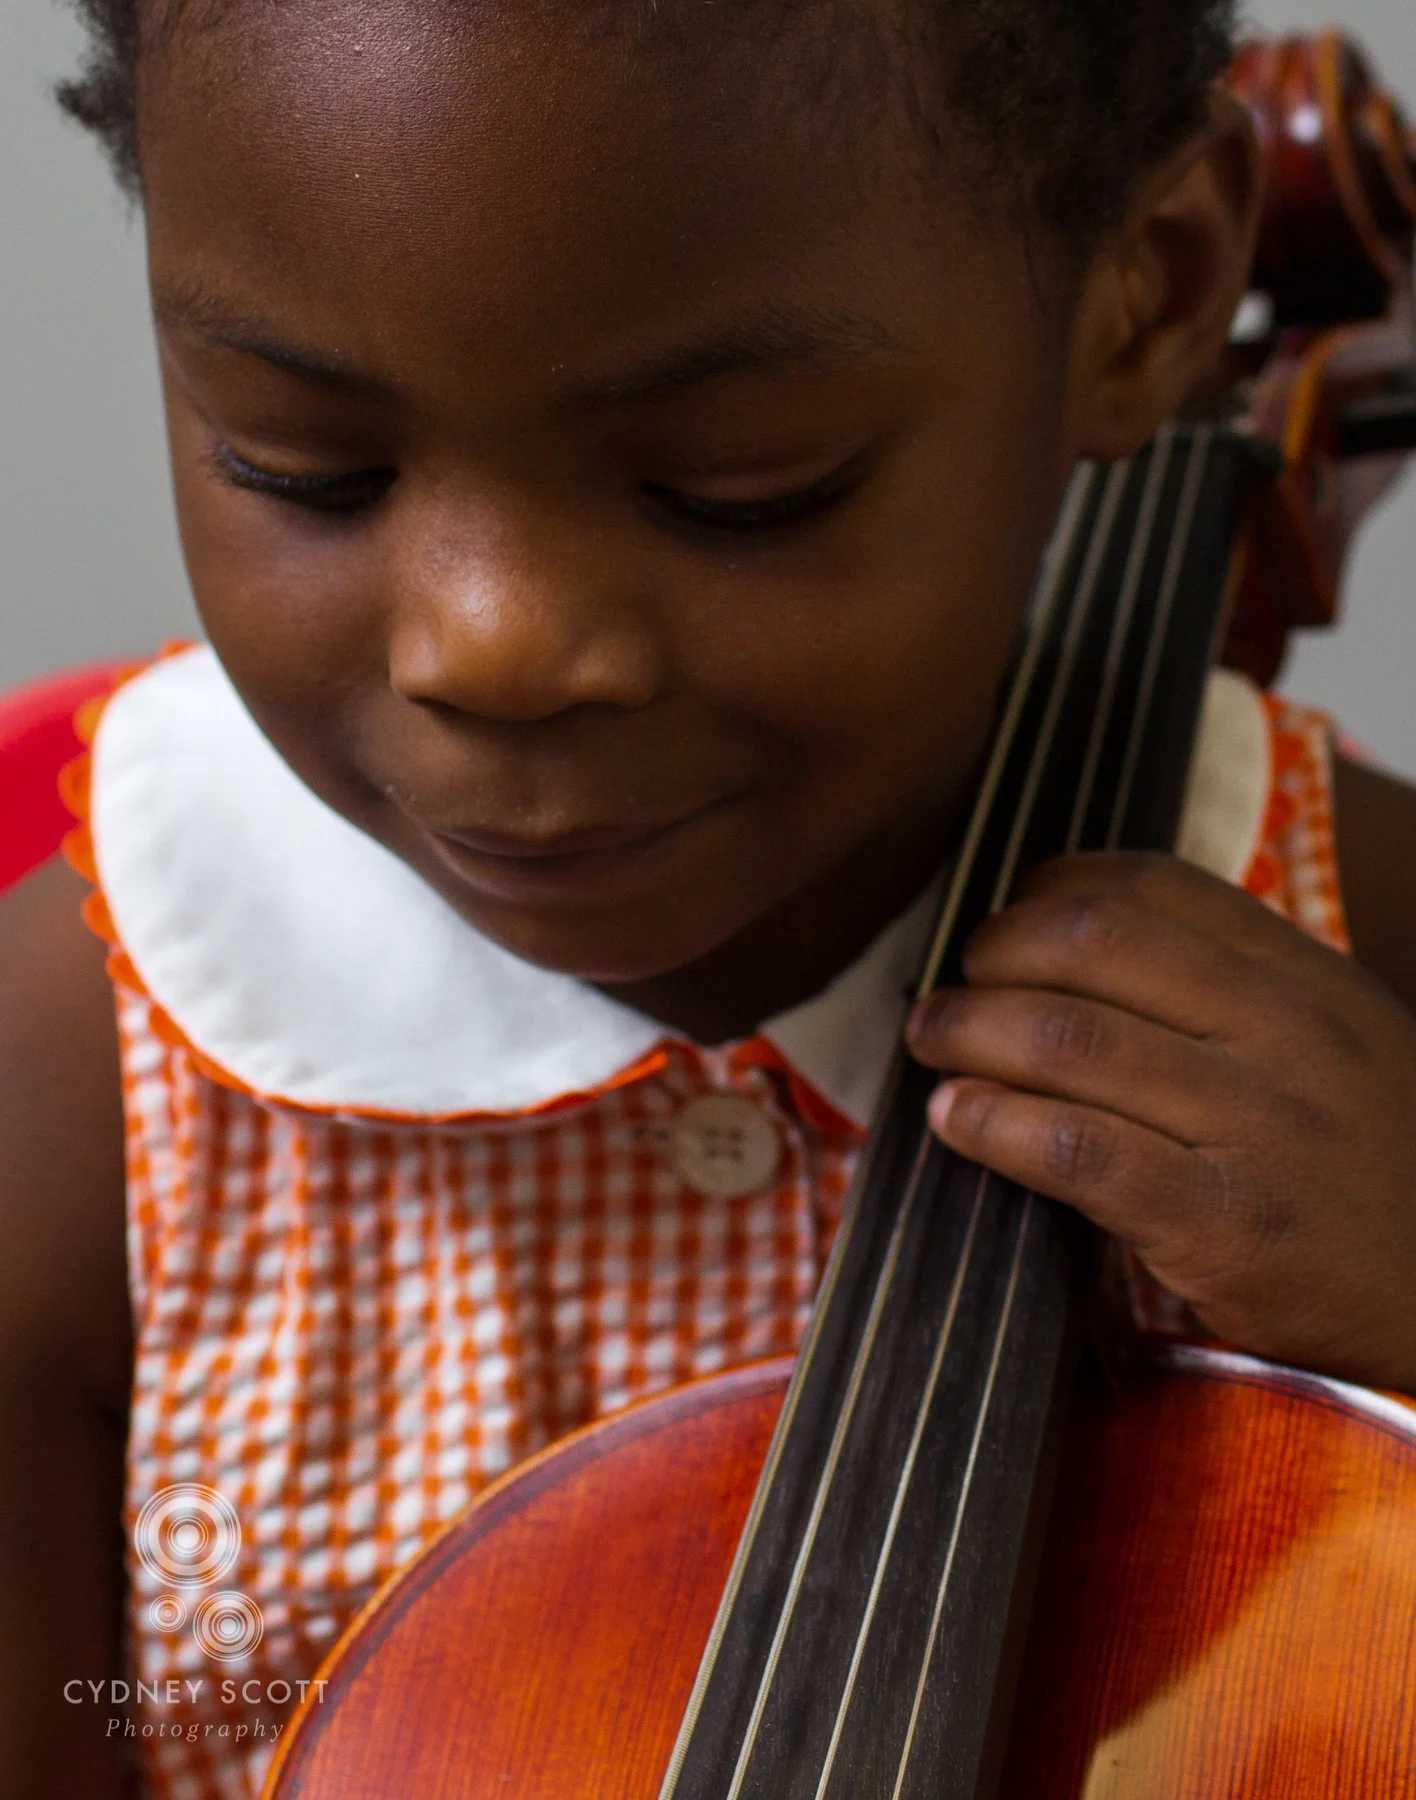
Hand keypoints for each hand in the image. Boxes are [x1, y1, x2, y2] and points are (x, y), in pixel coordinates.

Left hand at [906, 852, 1415, 1393]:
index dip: (1047, 893)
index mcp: (1302, 974)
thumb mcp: (1332, 1041)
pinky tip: (955, 1118)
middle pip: (1091, 945)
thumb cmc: (1370, 1166)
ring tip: (932, 1043)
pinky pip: (1079, 1150)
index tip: (1004, 922)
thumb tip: (1069, 948)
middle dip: (993, 957)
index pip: (1149, 887)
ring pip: (1070, 1040)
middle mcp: (1280, 1032)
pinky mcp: (1222, 1222)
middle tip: (950, 990)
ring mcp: (1255, 1124)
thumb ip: (1227, 986)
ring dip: (970, 1033)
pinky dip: (996, 1124)